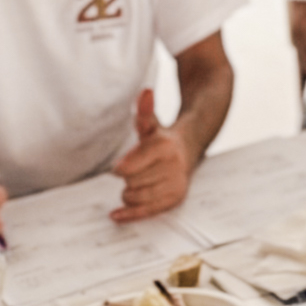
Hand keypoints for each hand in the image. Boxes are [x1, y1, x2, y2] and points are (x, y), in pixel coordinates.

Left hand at [111, 87, 192, 222]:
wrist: (190, 148)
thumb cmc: (162, 138)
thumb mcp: (152, 124)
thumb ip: (145, 111)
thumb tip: (146, 91)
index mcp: (164, 146)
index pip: (129, 168)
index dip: (121, 167)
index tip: (120, 167)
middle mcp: (173, 165)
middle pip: (130, 183)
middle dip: (128, 178)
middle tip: (137, 170)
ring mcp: (175, 183)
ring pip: (136, 197)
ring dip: (130, 192)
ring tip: (138, 182)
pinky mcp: (175, 198)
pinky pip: (147, 211)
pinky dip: (130, 214)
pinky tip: (116, 215)